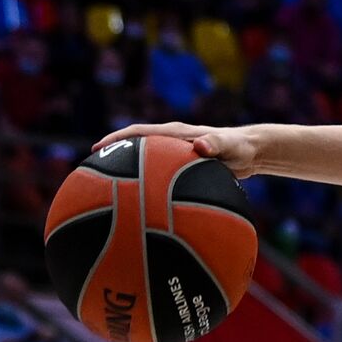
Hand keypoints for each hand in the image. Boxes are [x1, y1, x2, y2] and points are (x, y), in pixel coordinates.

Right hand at [91, 122, 260, 178]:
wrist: (252, 152)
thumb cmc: (240, 147)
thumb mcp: (230, 147)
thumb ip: (217, 144)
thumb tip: (201, 146)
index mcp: (176, 134)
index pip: (139, 133)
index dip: (116, 140)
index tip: (95, 150)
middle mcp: (171, 143)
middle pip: (134, 149)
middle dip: (112, 158)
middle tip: (89, 175)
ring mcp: (174, 155)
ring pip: (143, 164)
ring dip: (127, 175)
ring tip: (106, 195)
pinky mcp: (180, 168)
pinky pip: (157, 176)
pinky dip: (147, 187)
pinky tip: (140, 208)